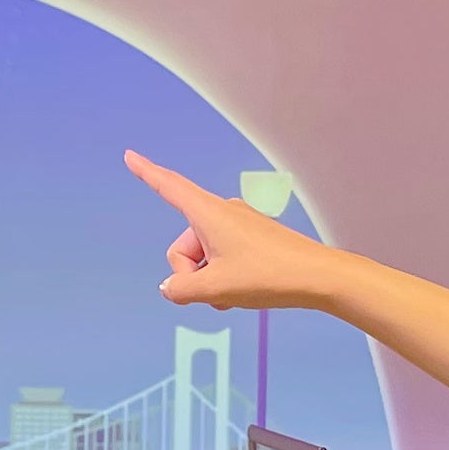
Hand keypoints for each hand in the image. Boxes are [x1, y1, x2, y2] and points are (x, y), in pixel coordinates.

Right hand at [123, 149, 448, 384]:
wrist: (318, 277)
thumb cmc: (269, 276)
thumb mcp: (215, 290)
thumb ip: (181, 290)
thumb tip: (170, 287)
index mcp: (209, 214)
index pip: (169, 188)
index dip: (146, 172)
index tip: (129, 155)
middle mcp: (222, 213)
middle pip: (183, 246)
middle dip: (189, 273)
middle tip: (214, 293)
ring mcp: (238, 226)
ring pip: (203, 258)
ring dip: (209, 280)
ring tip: (234, 294)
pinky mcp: (252, 240)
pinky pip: (222, 260)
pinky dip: (224, 278)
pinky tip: (243, 292)